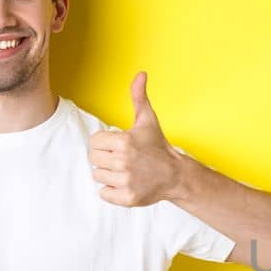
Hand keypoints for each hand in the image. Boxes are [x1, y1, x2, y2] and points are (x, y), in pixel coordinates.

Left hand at [88, 71, 184, 206]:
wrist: (176, 175)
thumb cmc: (158, 146)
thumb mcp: (148, 120)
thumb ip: (139, 97)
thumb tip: (141, 74)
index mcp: (123, 141)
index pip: (93, 142)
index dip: (104, 143)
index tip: (118, 146)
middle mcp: (123, 161)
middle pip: (94, 159)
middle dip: (106, 158)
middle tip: (123, 159)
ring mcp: (125, 180)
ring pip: (97, 175)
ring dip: (108, 174)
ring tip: (125, 171)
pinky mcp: (127, 197)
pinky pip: (103, 193)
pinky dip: (112, 191)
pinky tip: (126, 183)